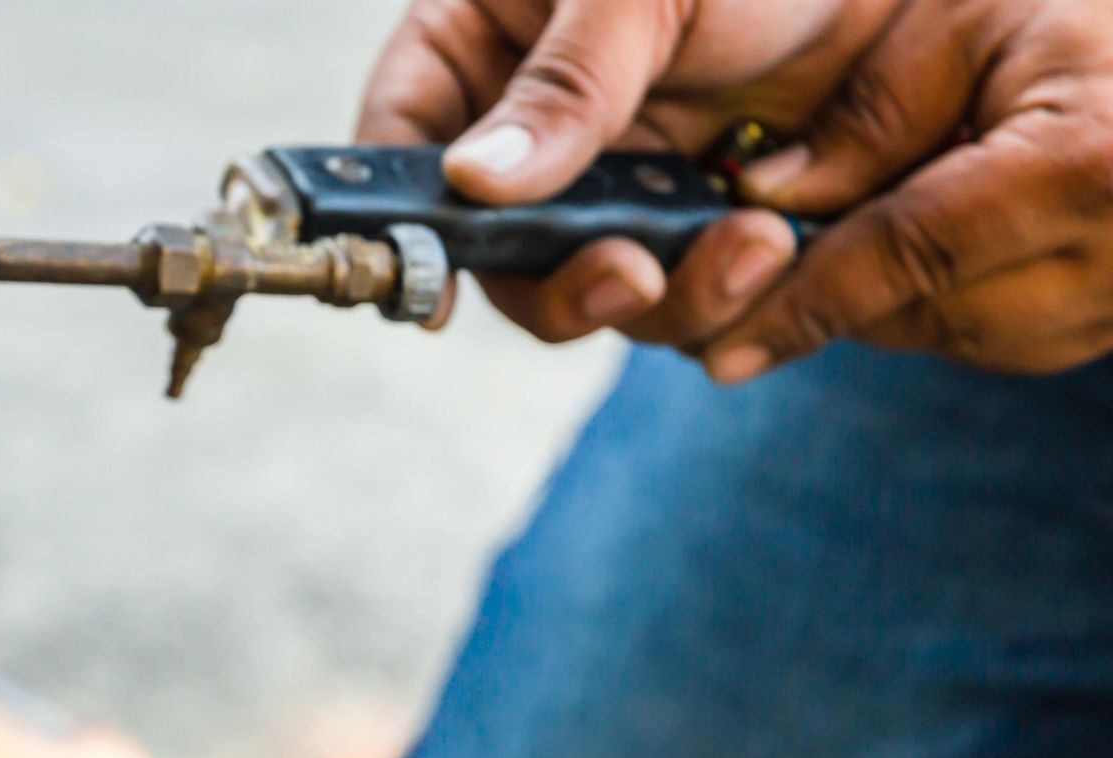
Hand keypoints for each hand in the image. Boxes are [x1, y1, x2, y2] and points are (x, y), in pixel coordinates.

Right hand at [358, 0, 896, 345]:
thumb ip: (565, 84)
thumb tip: (476, 182)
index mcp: (483, 41)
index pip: (401, 141)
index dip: (400, 223)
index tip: (435, 297)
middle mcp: (534, 126)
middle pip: (494, 250)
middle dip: (562, 281)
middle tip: (630, 277)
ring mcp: (613, 181)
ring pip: (589, 286)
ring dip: (665, 294)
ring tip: (752, 249)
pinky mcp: (693, 225)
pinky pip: (682, 293)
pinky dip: (725, 290)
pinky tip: (775, 249)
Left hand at [707, 0, 1112, 380]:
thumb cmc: (1094, 13)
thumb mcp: (975, 18)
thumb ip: (869, 113)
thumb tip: (762, 198)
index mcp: (1085, 167)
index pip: (905, 256)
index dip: (800, 303)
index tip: (720, 348)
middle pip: (919, 312)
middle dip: (837, 290)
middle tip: (771, 254)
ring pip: (954, 337)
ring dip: (893, 295)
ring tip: (879, 218)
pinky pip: (1002, 337)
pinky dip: (951, 298)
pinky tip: (948, 239)